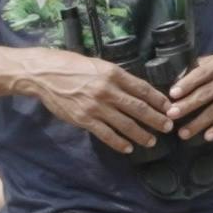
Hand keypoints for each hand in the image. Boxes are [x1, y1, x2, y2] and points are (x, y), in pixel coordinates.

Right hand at [34, 52, 172, 152]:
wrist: (43, 75)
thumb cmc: (70, 65)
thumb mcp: (97, 64)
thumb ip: (115, 77)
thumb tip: (134, 88)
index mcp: (113, 74)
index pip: (142, 88)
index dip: (158, 100)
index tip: (168, 107)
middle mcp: (107, 91)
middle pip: (138, 108)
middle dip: (156, 119)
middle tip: (168, 127)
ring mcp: (96, 107)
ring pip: (125, 124)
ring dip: (141, 134)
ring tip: (151, 141)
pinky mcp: (84, 120)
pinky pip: (106, 134)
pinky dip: (119, 143)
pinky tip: (128, 148)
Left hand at [168, 44, 212, 140]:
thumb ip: (197, 67)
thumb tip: (176, 79)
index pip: (202, 74)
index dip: (187, 84)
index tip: (172, 94)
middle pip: (206, 94)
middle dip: (188, 105)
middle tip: (171, 115)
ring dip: (199, 123)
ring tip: (183, 133)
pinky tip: (207, 136)